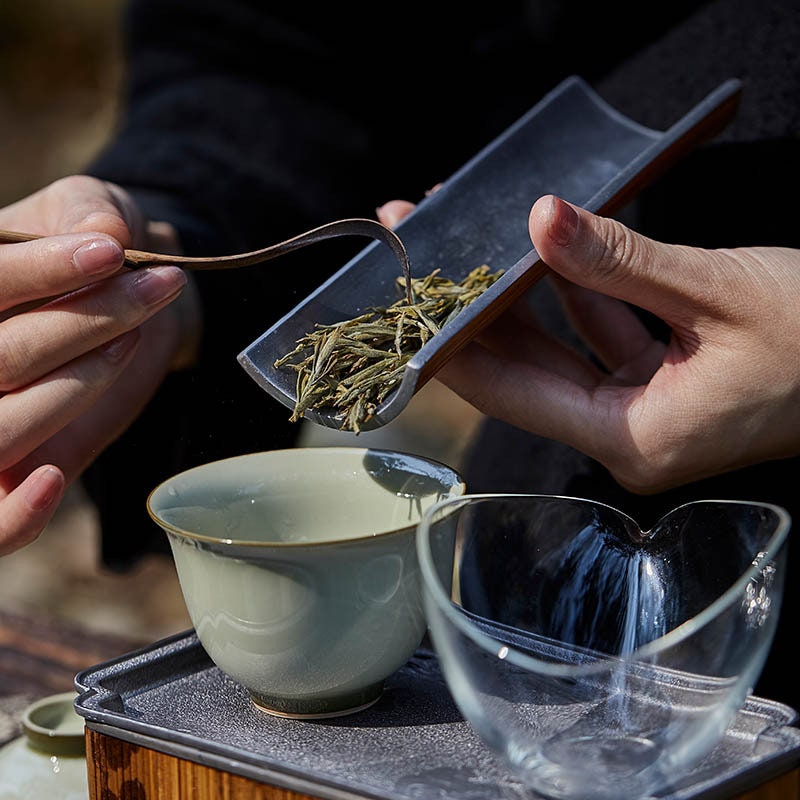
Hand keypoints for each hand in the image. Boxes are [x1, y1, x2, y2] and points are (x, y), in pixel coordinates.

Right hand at [0, 175, 194, 553]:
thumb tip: (103, 230)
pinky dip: (18, 513)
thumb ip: (88, 210)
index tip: (110, 249)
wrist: (138, 296)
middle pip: (1, 356)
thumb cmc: (102, 246)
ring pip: (3, 429)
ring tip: (131, 339)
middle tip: (154, 286)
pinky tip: (54, 479)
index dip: (40, 269)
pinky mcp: (20, 470)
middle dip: (84, 321)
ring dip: (76, 385)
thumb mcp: (91, 208)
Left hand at [436, 195, 799, 492]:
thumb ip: (622, 260)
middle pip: (527, 375)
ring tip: (477, 255)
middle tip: (429, 268)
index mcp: (635, 438)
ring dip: (528, 303)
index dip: (455, 350)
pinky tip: (557, 263)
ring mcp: (645, 413)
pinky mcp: (663, 388)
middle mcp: (629, 436)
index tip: (408, 317)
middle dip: (478, 317)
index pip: (514, 395)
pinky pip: (604, 343)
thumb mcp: (717, 291)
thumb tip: (544, 222)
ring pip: (562, 356)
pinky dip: (584, 303)